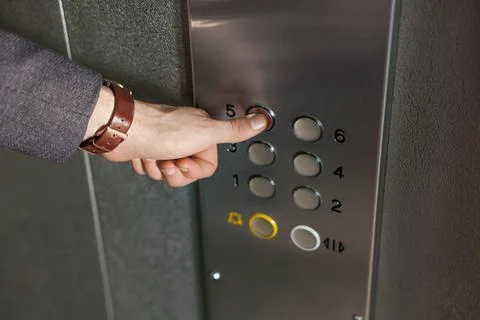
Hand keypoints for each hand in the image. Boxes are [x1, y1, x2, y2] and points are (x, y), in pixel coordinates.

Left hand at [84, 87, 267, 185]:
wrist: (124, 131)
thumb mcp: (206, 132)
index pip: (207, 166)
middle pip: (188, 172)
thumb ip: (235, 130)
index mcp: (200, 131)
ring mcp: (164, 145)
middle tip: (168, 160)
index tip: (187, 159)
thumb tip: (262, 120)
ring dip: (158, 168)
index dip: (195, 169)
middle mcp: (183, 137)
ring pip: (168, 174)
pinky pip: (151, 170)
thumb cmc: (160, 130)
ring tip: (154, 154)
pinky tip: (143, 154)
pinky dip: (145, 166)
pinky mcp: (147, 151)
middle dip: (175, 171)